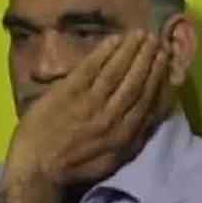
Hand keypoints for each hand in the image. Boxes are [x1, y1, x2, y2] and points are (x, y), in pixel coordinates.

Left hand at [7, 30, 168, 184]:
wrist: (37, 169)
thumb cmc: (73, 167)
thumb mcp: (113, 160)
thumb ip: (134, 137)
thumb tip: (154, 114)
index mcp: (124, 134)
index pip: (147, 98)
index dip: (158, 75)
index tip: (164, 58)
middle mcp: (112, 117)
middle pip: (135, 81)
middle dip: (147, 58)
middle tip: (154, 39)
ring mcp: (90, 103)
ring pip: (116, 70)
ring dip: (130, 50)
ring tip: (138, 34)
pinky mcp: (68, 93)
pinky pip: (91, 67)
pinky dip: (105, 52)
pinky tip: (114, 40)